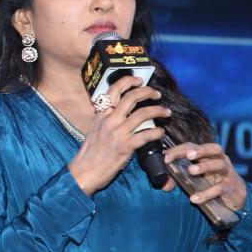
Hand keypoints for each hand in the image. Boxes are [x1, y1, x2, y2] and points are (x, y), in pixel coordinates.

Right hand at [68, 76, 171, 194]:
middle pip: (131, 98)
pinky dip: (156, 132)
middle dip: (148, 92)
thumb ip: (105, 119)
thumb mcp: (94, 130)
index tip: (139, 80)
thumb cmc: (89, 153)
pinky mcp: (125, 146)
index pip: (113, 91)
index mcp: (100, 115)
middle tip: (157, 94)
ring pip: (142, 114)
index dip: (128, 81)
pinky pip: (145, 135)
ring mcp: (117, 133)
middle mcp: (109, 120)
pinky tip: (160, 132)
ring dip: (158, 111)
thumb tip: (119, 113)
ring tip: (167, 113)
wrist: (84, 172)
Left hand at [163, 141, 247, 210]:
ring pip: (219, 164)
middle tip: (188, 155)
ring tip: (191, 171)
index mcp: (209, 156)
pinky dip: (207, 193)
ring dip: (205, 166)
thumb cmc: (213, 183)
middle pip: (214, 149)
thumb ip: (180, 179)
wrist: (236, 197)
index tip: (166, 157)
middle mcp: (220, 160)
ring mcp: (227, 173)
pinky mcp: (231, 187)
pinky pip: (220, 188)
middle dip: (200, 150)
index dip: (180, 150)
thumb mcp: (196, 178)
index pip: (194, 147)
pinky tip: (195, 198)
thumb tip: (164, 185)